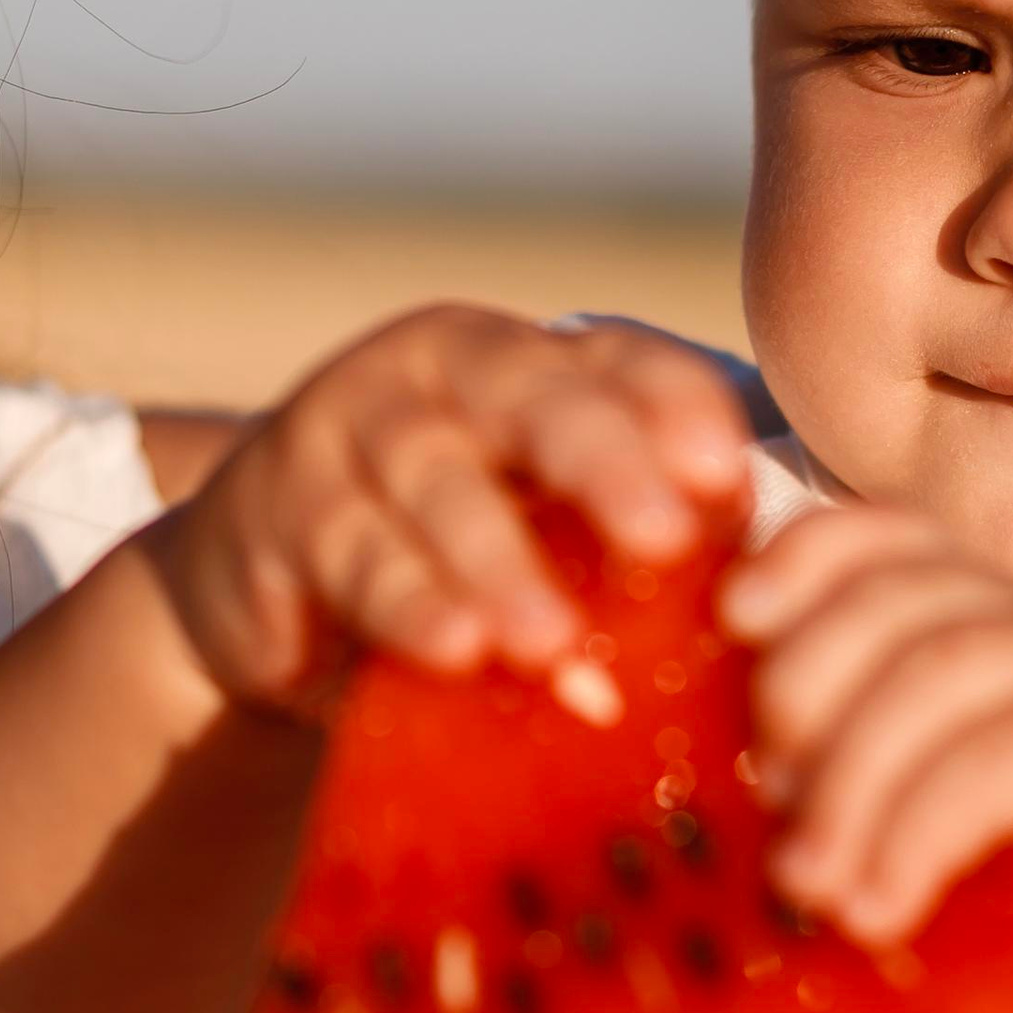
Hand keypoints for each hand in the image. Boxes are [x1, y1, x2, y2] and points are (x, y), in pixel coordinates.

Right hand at [154, 306, 750, 714]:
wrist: (256, 574)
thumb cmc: (448, 554)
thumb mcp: (539, 531)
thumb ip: (627, 551)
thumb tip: (756, 629)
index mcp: (538, 363)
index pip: (627, 364)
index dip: (679, 410)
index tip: (727, 479)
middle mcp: (448, 371)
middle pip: (535, 399)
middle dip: (605, 465)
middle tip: (663, 541)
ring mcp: (354, 423)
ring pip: (437, 481)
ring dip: (500, 564)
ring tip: (551, 642)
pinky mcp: (281, 501)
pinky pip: (353, 551)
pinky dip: (408, 603)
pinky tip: (455, 649)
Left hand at [721, 505, 1012, 1012]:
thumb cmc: (1004, 886)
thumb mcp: (897, 800)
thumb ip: (827, 749)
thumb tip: (709, 758)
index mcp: (967, 611)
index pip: (875, 532)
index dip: (798, 557)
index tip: (733, 622)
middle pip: (886, 601)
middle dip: (803, 695)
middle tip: (768, 811)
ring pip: (931, 679)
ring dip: (848, 787)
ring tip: (808, 886)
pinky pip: (986, 764)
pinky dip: (912, 837)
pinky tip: (878, 909)